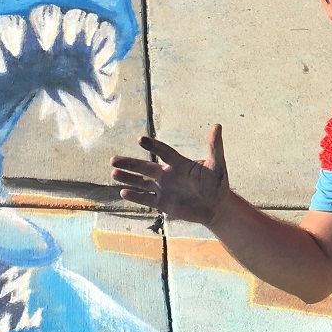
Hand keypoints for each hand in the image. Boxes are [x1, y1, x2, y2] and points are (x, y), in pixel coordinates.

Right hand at [110, 126, 229, 225]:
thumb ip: (215, 147)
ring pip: (142, 183)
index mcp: (179, 163)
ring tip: (113, 173)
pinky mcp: (164, 204)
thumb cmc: (217, 184)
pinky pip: (147, 199)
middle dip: (130, 163)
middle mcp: (168, 175)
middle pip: (145, 167)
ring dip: (128, 178)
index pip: (164, 152)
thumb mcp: (217, 165)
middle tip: (113, 159)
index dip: (153, 146)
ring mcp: (164, 189)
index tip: (141, 140)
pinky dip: (136, 196)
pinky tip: (123, 192)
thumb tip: (218, 125)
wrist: (216, 206)